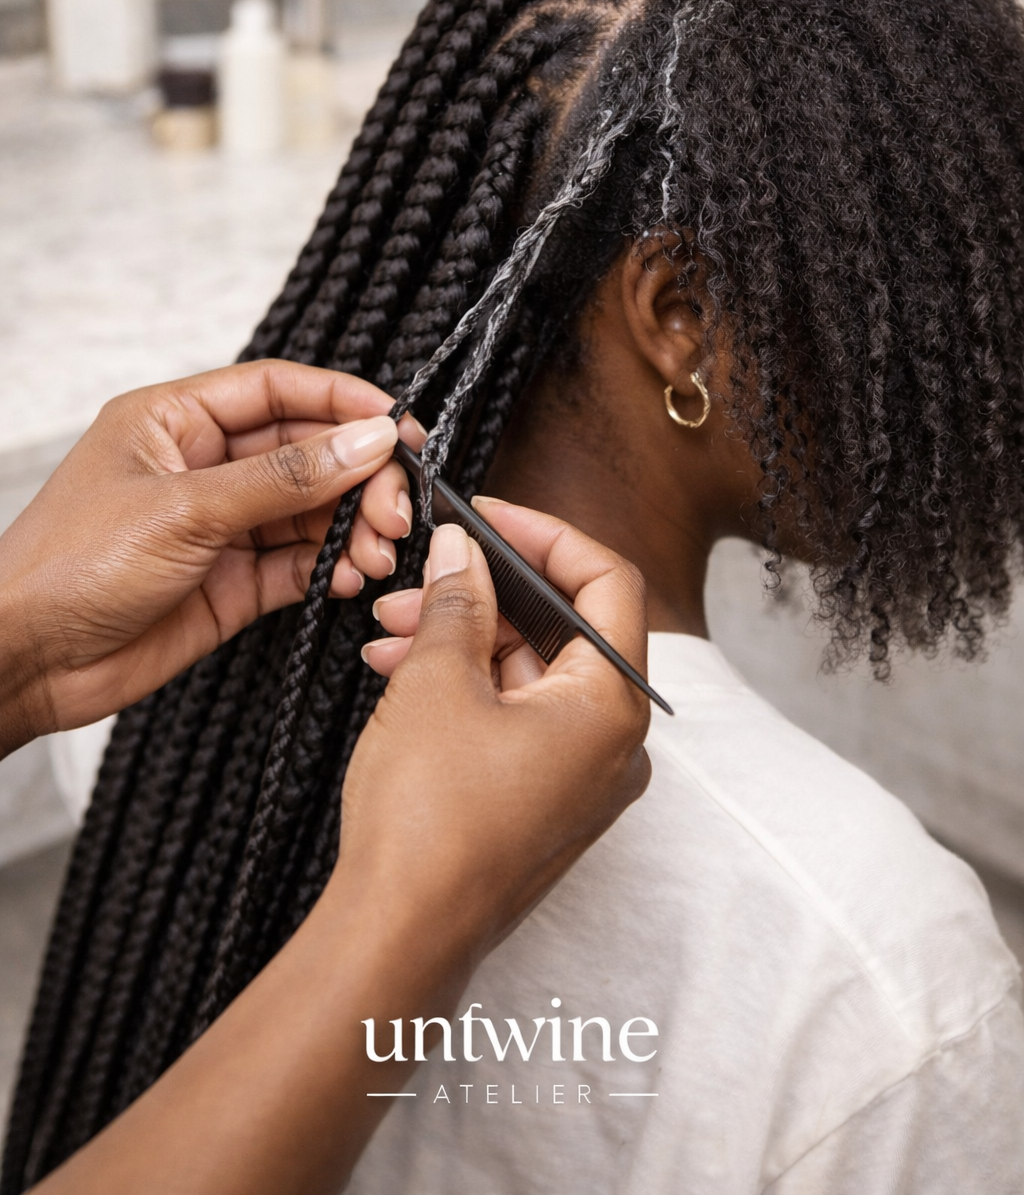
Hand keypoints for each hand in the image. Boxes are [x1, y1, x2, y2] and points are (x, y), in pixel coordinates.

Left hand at [0, 361, 422, 754]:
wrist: (24, 663)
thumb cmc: (68, 567)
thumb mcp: (183, 509)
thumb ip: (284, 477)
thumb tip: (365, 440)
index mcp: (176, 420)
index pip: (278, 390)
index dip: (343, 401)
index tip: (399, 426)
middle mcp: (204, 467)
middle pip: (308, 452)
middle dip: (359, 476)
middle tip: (395, 508)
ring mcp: (221, 526)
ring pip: (312, 511)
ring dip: (354, 526)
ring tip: (377, 551)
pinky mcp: (232, 583)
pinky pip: (300, 563)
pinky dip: (334, 567)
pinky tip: (351, 576)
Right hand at [31, 500, 650, 1194]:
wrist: (398, 937)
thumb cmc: (427, 818)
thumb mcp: (436, 681)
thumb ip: (457, 601)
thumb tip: (462, 551)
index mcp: (612, 704)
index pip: (607, 582)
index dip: (545, 534)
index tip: (488, 514)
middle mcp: (613, 743)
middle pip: (564, 628)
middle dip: (485, 594)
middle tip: (421, 577)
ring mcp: (581, 780)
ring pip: (530, 675)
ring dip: (463, 641)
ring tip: (390, 632)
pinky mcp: (543, 805)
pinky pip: (516, 720)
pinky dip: (467, 688)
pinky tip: (400, 674)